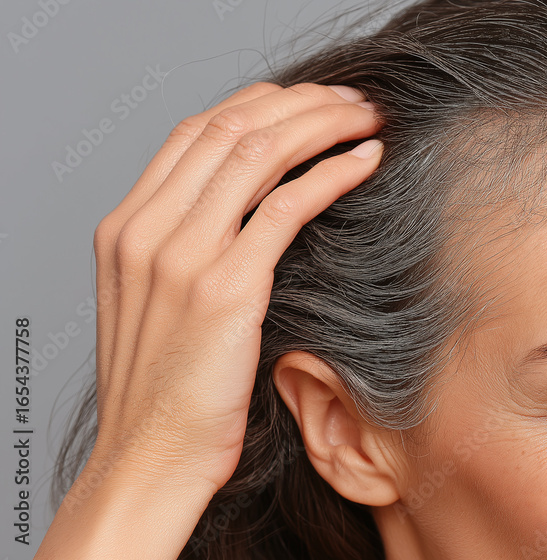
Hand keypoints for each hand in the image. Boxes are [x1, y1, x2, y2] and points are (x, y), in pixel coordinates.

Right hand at [37, 82, 382, 558]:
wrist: (150, 457)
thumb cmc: (165, 391)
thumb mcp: (156, 304)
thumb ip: (184, 247)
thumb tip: (244, 205)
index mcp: (125, 227)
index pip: (194, 131)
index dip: (259, 103)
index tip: (308, 101)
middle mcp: (146, 229)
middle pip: (229, 127)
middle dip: (299, 103)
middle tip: (351, 103)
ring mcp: (181, 255)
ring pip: (258, 152)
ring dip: (321, 126)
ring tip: (365, 120)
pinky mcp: (224, 287)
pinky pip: (286, 206)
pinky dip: (331, 174)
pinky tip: (365, 162)